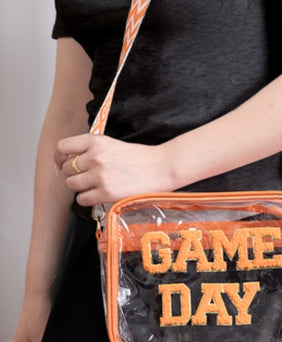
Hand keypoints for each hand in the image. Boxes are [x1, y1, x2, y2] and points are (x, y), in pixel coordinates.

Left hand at [56, 134, 173, 205]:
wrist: (161, 167)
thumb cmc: (137, 157)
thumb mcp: (111, 145)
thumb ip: (89, 150)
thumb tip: (66, 162)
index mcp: (96, 141)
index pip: (62, 148)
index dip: (59, 157)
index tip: (63, 163)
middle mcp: (95, 156)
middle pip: (66, 169)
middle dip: (73, 174)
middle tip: (87, 176)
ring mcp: (100, 175)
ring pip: (72, 185)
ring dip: (80, 187)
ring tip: (95, 185)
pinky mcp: (106, 193)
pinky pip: (82, 199)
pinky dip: (88, 199)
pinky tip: (100, 194)